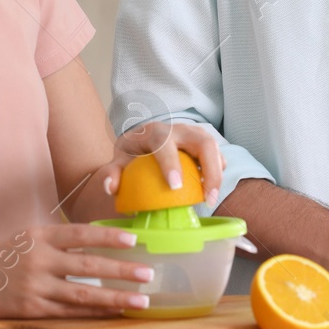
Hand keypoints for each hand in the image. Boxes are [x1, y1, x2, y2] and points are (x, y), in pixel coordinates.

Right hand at [0, 224, 153, 321]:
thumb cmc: (3, 257)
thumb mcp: (28, 238)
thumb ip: (59, 240)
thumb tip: (100, 244)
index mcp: (39, 236)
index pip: (80, 234)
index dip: (108, 237)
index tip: (133, 240)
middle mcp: (38, 260)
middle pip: (88, 266)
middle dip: (121, 271)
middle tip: (148, 273)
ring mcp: (35, 287)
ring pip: (83, 294)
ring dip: (115, 297)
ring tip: (141, 299)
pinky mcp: (32, 309)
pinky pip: (70, 312)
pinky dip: (95, 313)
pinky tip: (114, 312)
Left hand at [91, 121, 225, 206]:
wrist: (144, 139)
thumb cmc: (132, 152)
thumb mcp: (118, 160)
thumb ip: (111, 172)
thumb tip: (110, 187)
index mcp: (155, 131)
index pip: (166, 144)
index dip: (171, 164)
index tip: (175, 187)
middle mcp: (179, 129)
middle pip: (203, 142)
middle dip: (209, 169)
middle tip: (207, 198)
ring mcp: (195, 134)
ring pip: (215, 148)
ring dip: (217, 173)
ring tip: (211, 199)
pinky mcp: (205, 144)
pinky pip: (217, 156)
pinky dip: (217, 173)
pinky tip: (210, 192)